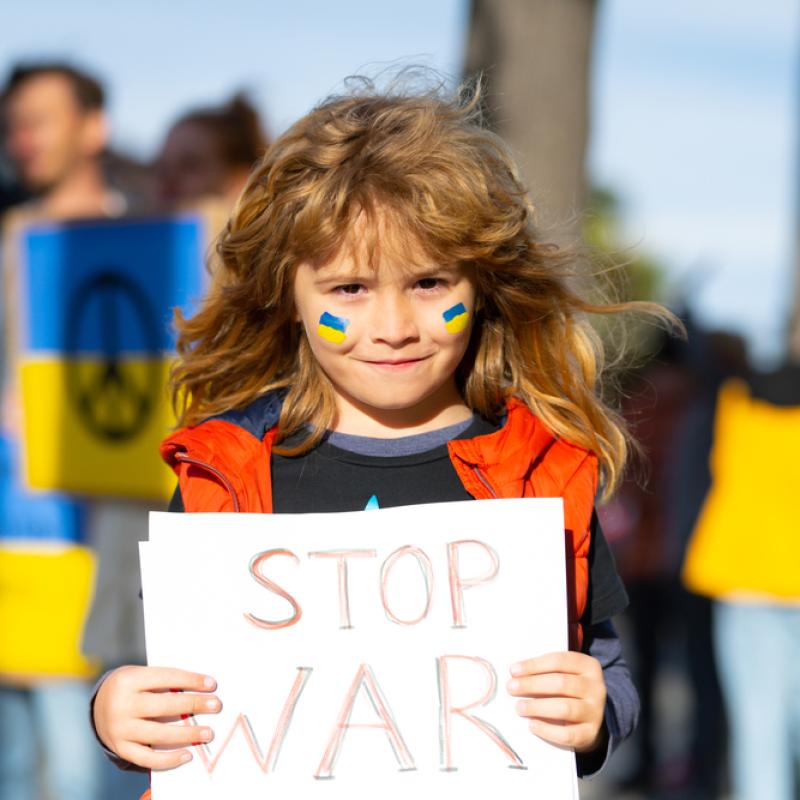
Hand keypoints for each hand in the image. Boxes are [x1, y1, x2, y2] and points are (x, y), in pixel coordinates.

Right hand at [93, 665, 221, 769]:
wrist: (98, 705)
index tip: (212, 684)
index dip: (191, 680)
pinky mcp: (120, 748)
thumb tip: (201, 691)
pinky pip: (146, 758)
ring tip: (208, 733)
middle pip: (164, 706)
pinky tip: (187, 754)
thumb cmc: (132, 687)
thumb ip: (165, 683)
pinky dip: (168, 759)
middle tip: (216, 705)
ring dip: (187, 734)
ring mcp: (119, 729)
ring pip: (158, 734)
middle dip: (193, 705)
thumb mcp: (142, 676)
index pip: (166, 677)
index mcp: (128, 679)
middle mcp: (121, 705)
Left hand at [507, 651, 606, 752]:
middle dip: (532, 685)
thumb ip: (546, 671)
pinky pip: (568, 734)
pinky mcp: (590, 734)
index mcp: (588, 666)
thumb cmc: (570, 690)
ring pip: (565, 708)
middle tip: (511, 688)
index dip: (534, 665)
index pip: (559, 661)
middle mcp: (595, 688)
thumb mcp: (565, 673)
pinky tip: (532, 725)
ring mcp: (595, 712)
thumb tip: (516, 674)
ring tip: (519, 707)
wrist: (592, 718)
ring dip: (538, 707)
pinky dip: (547, 730)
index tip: (513, 670)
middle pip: (561, 683)